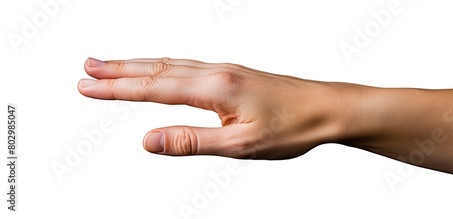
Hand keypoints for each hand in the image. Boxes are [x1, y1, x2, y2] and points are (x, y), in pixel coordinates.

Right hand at [78, 57, 347, 158]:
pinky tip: (160, 68)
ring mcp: (225, 70)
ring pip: (171, 63)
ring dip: (138, 64)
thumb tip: (147, 141)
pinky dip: (163, 65)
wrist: (327, 108)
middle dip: (118, 70)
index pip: (153, 87)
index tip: (87, 85)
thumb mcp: (240, 145)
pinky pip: (188, 64)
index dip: (117, 88)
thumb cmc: (291, 127)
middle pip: (156, 68)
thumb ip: (192, 141)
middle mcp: (216, 72)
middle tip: (87, 68)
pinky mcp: (233, 74)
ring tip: (112, 64)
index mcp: (214, 88)